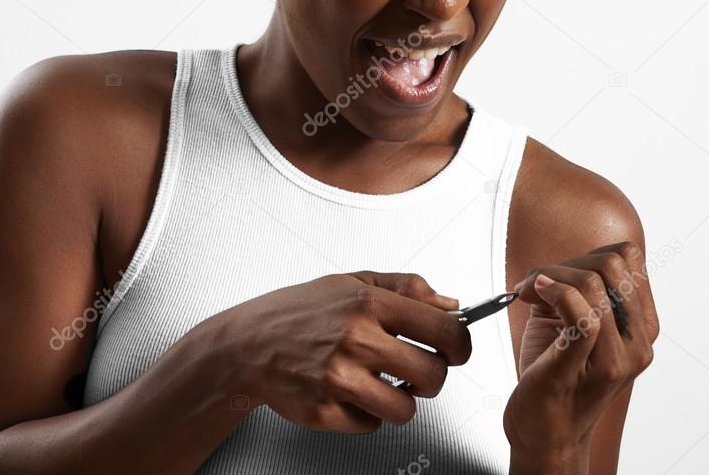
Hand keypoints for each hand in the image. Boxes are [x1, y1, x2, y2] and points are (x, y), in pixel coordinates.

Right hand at [207, 271, 471, 432]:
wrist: (247, 344)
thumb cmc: (299, 311)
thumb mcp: (352, 282)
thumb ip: (405, 287)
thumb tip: (451, 304)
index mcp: (368, 303)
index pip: (445, 330)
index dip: (461, 345)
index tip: (456, 350)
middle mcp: (356, 339)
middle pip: (433, 376)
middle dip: (432, 378)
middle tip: (417, 371)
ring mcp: (338, 378)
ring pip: (405, 410)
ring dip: (400, 401)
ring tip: (381, 384)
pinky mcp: (324, 411)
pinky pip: (371, 426)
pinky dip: (365, 414)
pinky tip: (349, 393)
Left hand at [503, 241, 658, 457]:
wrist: (546, 432)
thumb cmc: (556, 378)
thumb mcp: (576, 327)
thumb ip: (581, 292)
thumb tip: (561, 263)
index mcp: (642, 328)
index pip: (628, 258)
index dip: (585, 255)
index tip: (556, 275)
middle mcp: (638, 343)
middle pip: (612, 263)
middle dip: (565, 263)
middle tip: (535, 284)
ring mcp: (616, 358)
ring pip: (592, 282)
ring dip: (548, 276)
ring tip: (528, 293)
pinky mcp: (585, 366)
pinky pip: (582, 312)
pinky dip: (552, 291)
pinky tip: (531, 295)